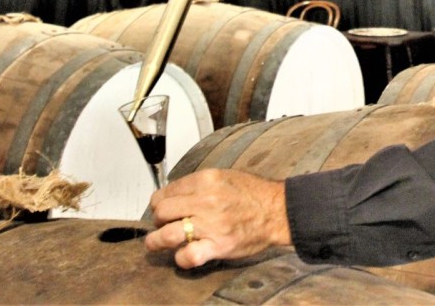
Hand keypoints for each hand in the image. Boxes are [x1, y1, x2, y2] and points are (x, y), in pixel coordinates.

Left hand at [144, 169, 291, 268]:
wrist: (278, 210)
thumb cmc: (254, 194)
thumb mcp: (224, 176)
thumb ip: (199, 184)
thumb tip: (176, 193)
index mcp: (205, 180)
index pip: (165, 192)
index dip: (158, 203)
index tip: (160, 209)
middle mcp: (205, 201)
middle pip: (162, 212)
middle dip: (158, 221)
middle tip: (162, 226)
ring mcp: (211, 224)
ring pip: (167, 235)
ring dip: (156, 242)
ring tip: (156, 244)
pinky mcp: (218, 246)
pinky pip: (188, 256)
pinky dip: (181, 258)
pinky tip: (183, 255)